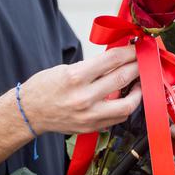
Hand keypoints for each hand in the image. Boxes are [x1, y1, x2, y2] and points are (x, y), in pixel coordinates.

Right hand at [21, 46, 140, 134]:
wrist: (29, 112)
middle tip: (144, 60)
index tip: (138, 48)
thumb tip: (117, 59)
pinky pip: (118, 118)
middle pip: (122, 78)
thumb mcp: (65, 68)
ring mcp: (89, 115)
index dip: (129, 51)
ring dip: (138, 91)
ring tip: (139, 82)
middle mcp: (84, 97)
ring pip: (127, 104)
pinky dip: (127, 106)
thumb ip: (92, 66)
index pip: (112, 60)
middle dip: (138, 66)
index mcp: (75, 77)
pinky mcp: (92, 127)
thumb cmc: (45, 88)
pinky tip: (128, 97)